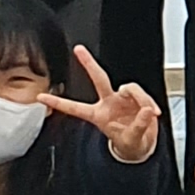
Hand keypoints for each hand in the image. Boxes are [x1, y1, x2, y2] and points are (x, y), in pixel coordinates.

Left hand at [45, 44, 163, 165]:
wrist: (143, 145)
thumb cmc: (131, 142)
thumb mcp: (131, 141)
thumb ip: (138, 127)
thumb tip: (145, 111)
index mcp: (98, 115)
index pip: (75, 108)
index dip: (58, 103)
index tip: (41, 97)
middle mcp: (109, 103)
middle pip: (99, 79)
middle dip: (89, 64)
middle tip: (79, 50)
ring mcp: (122, 99)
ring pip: (129, 88)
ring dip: (141, 99)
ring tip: (149, 113)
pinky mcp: (137, 98)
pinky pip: (142, 94)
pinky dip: (149, 103)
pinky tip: (153, 112)